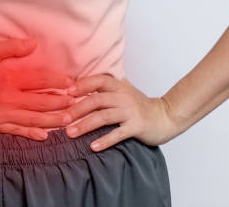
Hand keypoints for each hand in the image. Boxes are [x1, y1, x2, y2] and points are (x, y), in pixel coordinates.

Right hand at [0, 37, 75, 140]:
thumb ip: (13, 47)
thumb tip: (34, 43)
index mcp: (9, 78)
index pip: (40, 81)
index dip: (58, 82)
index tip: (71, 83)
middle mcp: (8, 99)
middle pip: (41, 103)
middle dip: (61, 103)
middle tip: (76, 102)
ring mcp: (1, 115)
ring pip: (33, 120)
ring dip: (52, 120)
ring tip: (68, 119)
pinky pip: (16, 132)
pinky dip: (31, 134)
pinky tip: (44, 136)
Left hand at [63, 74, 179, 150]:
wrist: (166, 116)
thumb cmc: (140, 106)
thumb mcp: (124, 91)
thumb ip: (106, 88)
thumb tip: (80, 85)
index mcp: (119, 87)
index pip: (98, 80)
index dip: (82, 85)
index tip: (67, 93)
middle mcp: (123, 97)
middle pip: (96, 100)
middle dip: (77, 109)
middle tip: (62, 118)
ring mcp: (130, 112)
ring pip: (104, 117)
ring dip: (85, 125)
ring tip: (70, 133)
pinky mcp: (137, 127)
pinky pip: (118, 134)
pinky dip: (105, 140)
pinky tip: (93, 147)